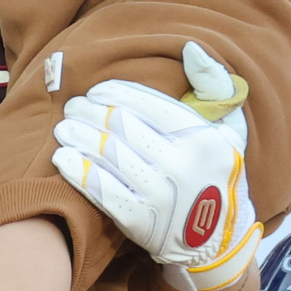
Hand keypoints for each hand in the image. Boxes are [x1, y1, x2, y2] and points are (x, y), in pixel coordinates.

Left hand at [51, 42, 260, 290]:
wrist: (216, 240)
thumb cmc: (216, 177)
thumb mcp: (229, 132)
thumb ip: (213, 89)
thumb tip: (190, 49)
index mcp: (202, 138)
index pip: (148, 104)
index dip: (114, 93)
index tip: (96, 91)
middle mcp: (182, 165)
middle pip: (121, 126)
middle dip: (89, 112)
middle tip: (72, 107)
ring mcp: (159, 195)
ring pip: (106, 154)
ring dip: (77, 137)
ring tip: (63, 128)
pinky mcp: (140, 221)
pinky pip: (99, 189)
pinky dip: (77, 171)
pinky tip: (61, 158)